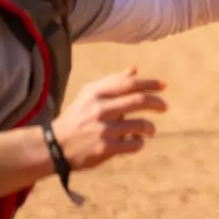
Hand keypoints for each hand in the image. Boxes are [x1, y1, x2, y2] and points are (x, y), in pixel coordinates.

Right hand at [49, 67, 167, 170]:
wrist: (53, 146)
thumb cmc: (77, 117)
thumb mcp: (89, 96)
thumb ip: (112, 82)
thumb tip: (134, 69)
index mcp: (96, 94)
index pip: (130, 83)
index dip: (150, 83)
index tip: (164, 86)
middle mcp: (100, 109)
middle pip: (139, 100)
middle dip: (157, 103)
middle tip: (165, 107)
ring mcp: (103, 130)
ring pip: (140, 124)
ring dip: (150, 127)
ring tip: (150, 130)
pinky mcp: (105, 149)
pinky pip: (134, 144)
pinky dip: (139, 142)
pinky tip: (137, 141)